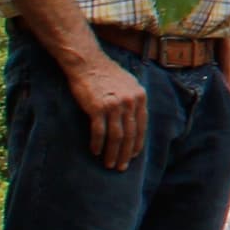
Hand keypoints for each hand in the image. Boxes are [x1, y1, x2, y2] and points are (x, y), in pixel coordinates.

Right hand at [65, 50, 152, 169]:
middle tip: (121, 167)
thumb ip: (134, 100)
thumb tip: (136, 119)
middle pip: (131, 134)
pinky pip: (99, 131)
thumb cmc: (106, 74)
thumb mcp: (129, 84)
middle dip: (126, 153)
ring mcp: (115, 105)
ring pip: (117, 136)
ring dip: (113, 153)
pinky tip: (95, 152)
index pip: (141, 126)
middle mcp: (131, 102)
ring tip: (109, 164)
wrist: (88, 63)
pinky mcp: (97, 108)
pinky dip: (98, 144)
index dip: (137, 143)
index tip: (132, 156)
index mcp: (140, 97)